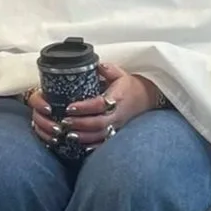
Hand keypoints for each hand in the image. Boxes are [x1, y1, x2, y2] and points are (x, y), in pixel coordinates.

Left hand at [28, 64, 157, 149]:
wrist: (145, 98)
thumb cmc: (129, 85)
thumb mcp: (120, 73)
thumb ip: (107, 69)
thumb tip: (96, 65)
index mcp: (118, 98)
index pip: (100, 104)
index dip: (84, 107)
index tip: (70, 107)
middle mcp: (118, 114)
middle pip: (99, 123)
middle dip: (80, 124)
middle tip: (64, 122)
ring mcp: (117, 125)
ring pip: (100, 135)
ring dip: (83, 136)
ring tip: (68, 134)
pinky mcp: (116, 132)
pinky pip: (104, 142)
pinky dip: (92, 145)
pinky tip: (79, 145)